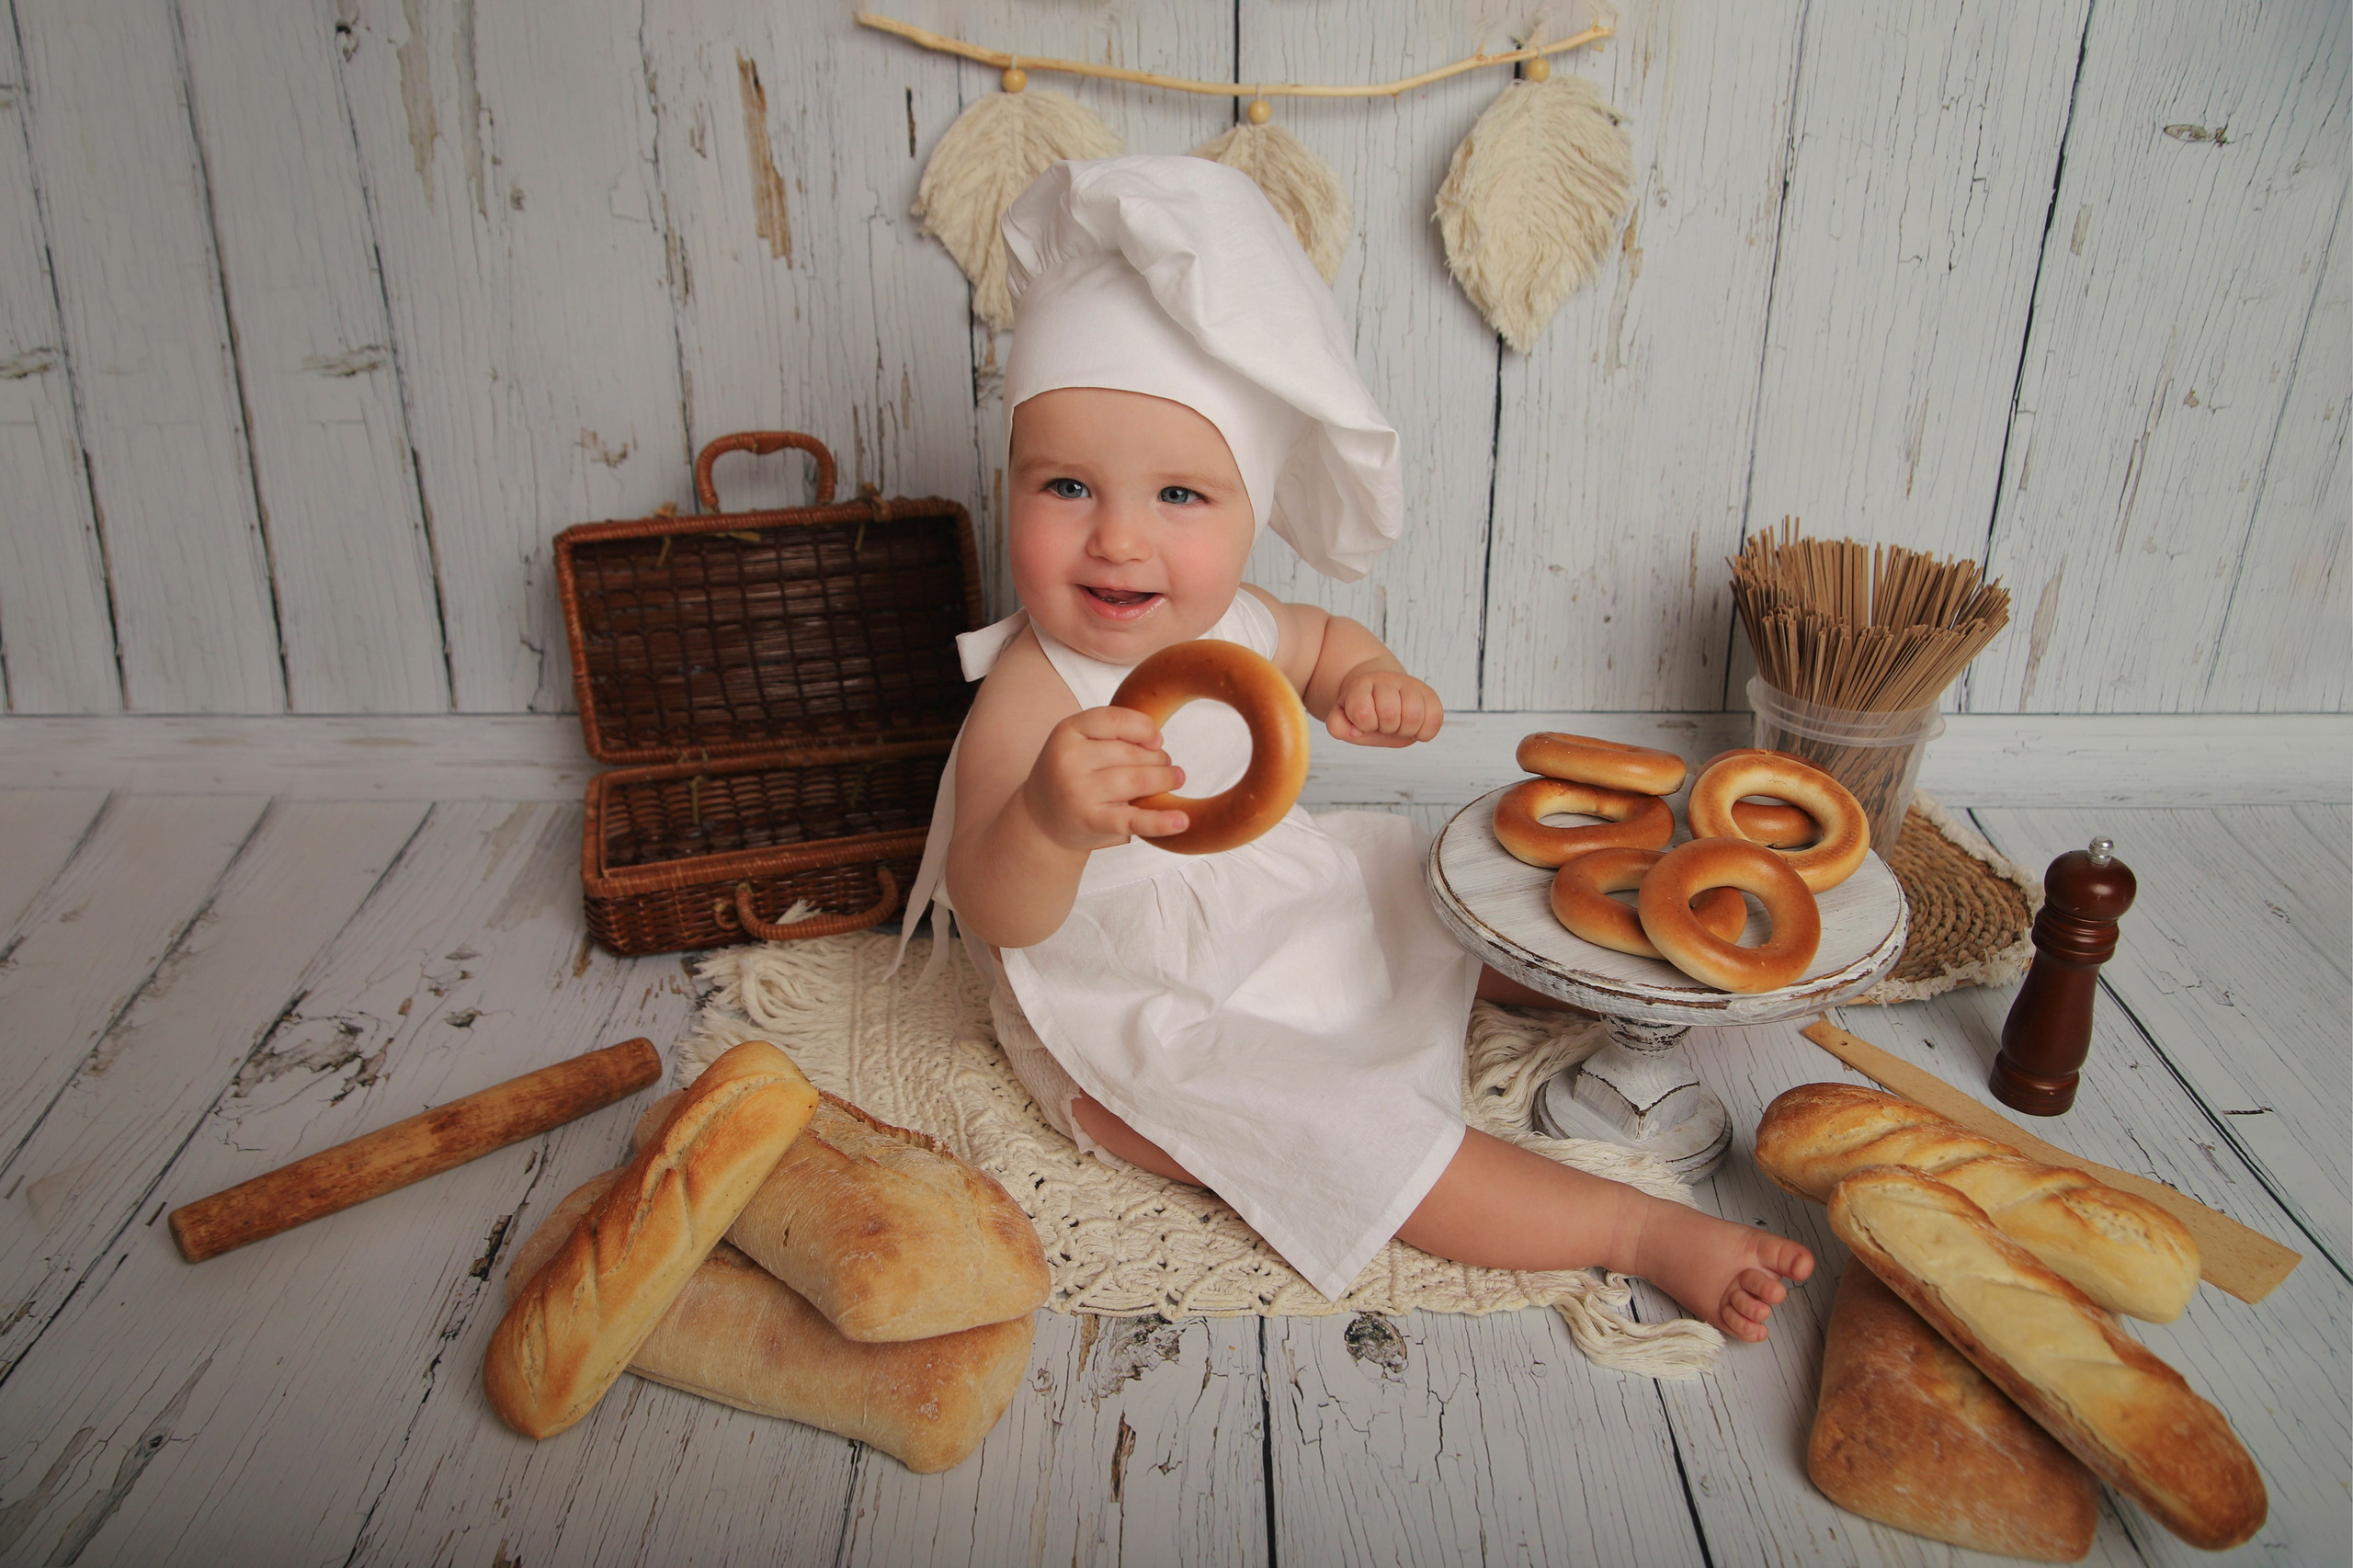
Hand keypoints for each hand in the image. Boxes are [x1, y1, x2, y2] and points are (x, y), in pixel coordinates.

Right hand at [1020, 706, 1189, 849]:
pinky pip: (1132, 819)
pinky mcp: (1090, 821)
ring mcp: (1078, 792)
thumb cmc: (1071, 775)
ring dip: (1164, 780)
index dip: (1145, 728)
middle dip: (1157, 759)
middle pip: (1131, 753)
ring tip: (1174, 779)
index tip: (1157, 741)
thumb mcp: (1079, 743)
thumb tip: (1159, 744)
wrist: (1041, 819)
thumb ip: (1113, 734)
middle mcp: (1068, 759)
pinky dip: (1160, 821)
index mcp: (1067, 731)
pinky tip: (1181, 821)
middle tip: (1165, 767)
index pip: (1116, 719)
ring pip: (1137, 780)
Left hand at [1328, 664, 1443, 747]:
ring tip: (1399, 725)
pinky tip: (1416, 728)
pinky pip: (1435, 719)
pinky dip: (1425, 732)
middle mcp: (1387, 680)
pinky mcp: (1430, 694)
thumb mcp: (1343, 718)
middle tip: (1384, 723)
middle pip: (1389, 715)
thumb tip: (1355, 730)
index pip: (1362, 712)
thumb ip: (1337, 726)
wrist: (1382, 694)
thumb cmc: (1363, 710)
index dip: (1364, 725)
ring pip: (1414, 716)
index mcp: (1362, 686)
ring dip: (1405, 730)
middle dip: (1385, 728)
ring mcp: (1410, 685)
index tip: (1365, 721)